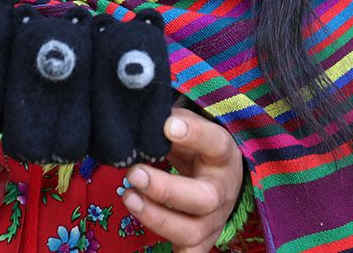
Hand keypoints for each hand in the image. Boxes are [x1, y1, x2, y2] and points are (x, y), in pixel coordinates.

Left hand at [120, 108, 243, 252]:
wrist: (217, 174)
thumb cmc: (196, 146)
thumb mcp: (188, 127)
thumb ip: (168, 120)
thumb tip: (141, 114)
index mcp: (224, 155)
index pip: (216, 143)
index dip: (194, 134)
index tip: (167, 124)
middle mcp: (223, 191)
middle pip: (204, 198)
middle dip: (166, 189)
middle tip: (135, 173)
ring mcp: (213, 219)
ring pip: (192, 231)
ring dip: (156, 218)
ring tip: (128, 197)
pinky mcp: (201, 239)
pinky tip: (151, 239)